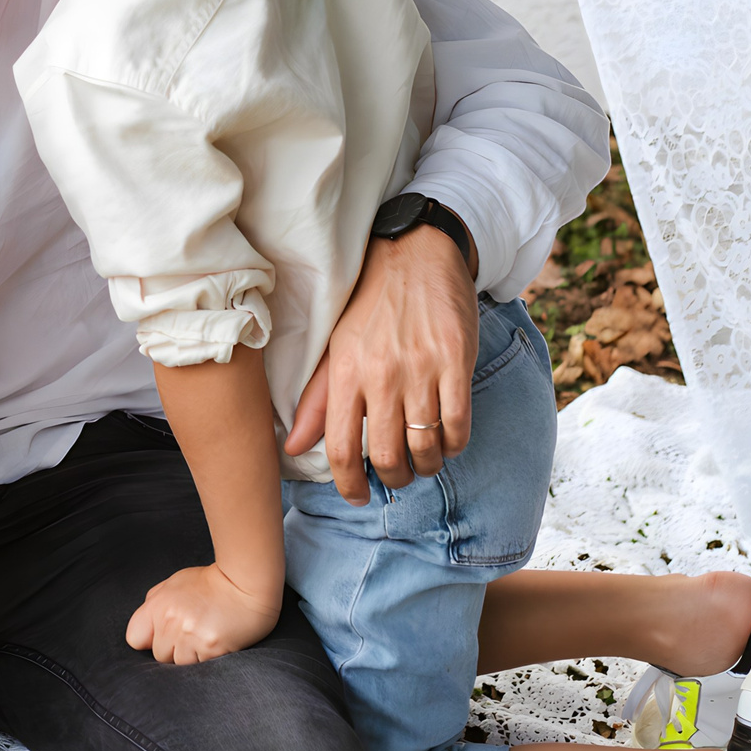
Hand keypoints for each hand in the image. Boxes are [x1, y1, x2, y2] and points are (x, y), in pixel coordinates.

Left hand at [123, 562, 280, 664]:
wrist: (247, 584)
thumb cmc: (212, 583)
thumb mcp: (176, 582)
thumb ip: (156, 602)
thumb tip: (146, 628)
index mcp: (159, 605)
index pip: (134, 638)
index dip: (148, 639)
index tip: (161, 635)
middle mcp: (171, 622)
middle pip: (159, 656)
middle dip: (173, 648)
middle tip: (192, 632)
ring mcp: (191, 637)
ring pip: (180, 664)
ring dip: (191, 656)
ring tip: (205, 636)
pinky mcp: (211, 649)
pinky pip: (200, 667)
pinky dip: (208, 659)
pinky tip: (217, 642)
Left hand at [282, 224, 477, 498]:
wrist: (416, 253)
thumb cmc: (370, 304)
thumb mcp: (336, 347)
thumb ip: (318, 401)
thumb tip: (292, 447)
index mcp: (346, 372)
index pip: (339, 448)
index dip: (349, 483)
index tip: (358, 497)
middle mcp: (381, 374)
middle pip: (387, 457)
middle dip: (394, 479)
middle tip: (398, 475)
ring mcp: (421, 369)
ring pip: (425, 448)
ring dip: (427, 466)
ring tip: (424, 460)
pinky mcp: (456, 362)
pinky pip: (458, 426)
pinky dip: (453, 445)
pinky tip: (448, 440)